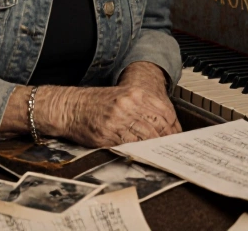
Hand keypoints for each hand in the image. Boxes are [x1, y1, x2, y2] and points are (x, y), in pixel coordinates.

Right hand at [38, 67, 180, 147]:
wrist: (70, 107)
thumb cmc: (95, 103)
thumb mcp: (121, 96)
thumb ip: (142, 107)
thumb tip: (163, 125)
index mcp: (134, 93)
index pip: (164, 112)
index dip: (173, 127)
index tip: (177, 137)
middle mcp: (128, 105)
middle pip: (158, 126)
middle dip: (166, 140)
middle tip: (170, 149)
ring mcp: (117, 120)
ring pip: (146, 138)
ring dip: (153, 148)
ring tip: (158, 154)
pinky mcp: (107, 134)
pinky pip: (129, 146)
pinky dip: (138, 151)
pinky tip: (141, 154)